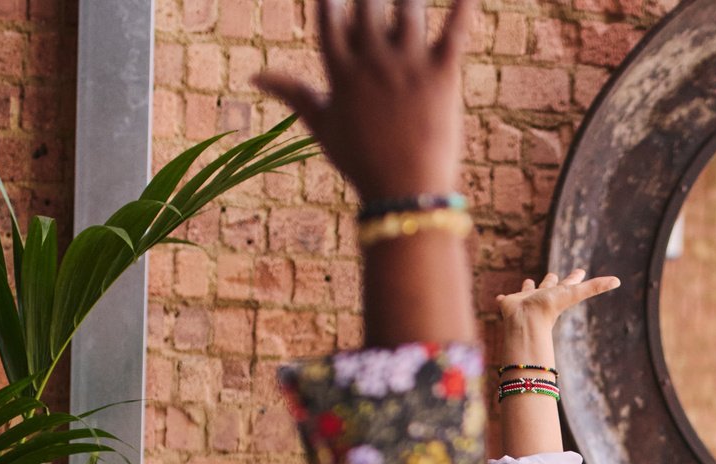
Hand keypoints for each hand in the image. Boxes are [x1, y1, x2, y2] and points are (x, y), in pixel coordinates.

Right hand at [257, 0, 479, 204]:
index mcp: (341, 71)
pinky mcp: (442, 76)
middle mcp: (372, 61)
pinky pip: (454, 31)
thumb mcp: (321, 126)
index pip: (330, 17)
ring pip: (409, 9)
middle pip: (368, 4)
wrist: (404, 192)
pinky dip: (463, 8)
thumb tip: (253, 76)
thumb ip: (292, 92)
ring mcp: (408, 66)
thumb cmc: (360, 161)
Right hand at [496, 268, 622, 361]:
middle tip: (553, 273)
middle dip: (551, 280)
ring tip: (528, 281)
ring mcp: (525, 300)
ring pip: (528, 291)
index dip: (574, 277)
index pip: (569, 284)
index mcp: (557, 295)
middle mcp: (542, 296)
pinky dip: (502, 299)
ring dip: (528, 287)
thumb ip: (595, 287)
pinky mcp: (509, 303)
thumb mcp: (575, 294)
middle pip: (549, 286)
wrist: (525, 320)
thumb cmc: (550, 308)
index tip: (580, 270)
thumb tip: (619, 281)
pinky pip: (504, 300)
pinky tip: (499, 298)